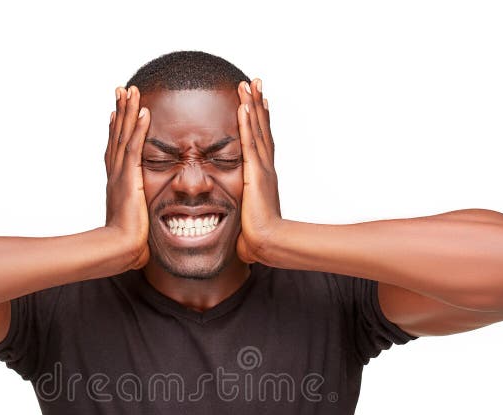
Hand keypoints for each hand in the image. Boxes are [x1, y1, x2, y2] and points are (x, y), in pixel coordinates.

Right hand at [104, 85, 150, 269]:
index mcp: (117, 184)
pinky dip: (138, 128)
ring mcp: (121, 175)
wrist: (120, 249)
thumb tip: (144, 227)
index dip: (115, 130)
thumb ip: (139, 217)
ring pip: (123, 136)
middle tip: (121, 89)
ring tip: (130, 90)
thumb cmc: (128, 244)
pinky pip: (135, 147)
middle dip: (119, 112)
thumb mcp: (136, 224)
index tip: (115, 113)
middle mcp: (115, 175)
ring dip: (127, 111)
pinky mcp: (130, 178)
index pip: (116, 151)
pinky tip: (143, 111)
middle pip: (116, 136)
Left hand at [235, 78, 281, 263]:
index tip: (258, 103)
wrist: (268, 244)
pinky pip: (250, 143)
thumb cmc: (257, 238)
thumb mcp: (245, 219)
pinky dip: (248, 124)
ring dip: (253, 105)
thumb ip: (240, 213)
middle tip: (255, 82)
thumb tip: (234, 221)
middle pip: (262, 129)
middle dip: (258, 105)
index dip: (260, 122)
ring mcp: (262, 170)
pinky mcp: (256, 174)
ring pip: (258, 130)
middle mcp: (265, 169)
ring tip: (249, 83)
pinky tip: (244, 106)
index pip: (262, 144)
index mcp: (262, 178)